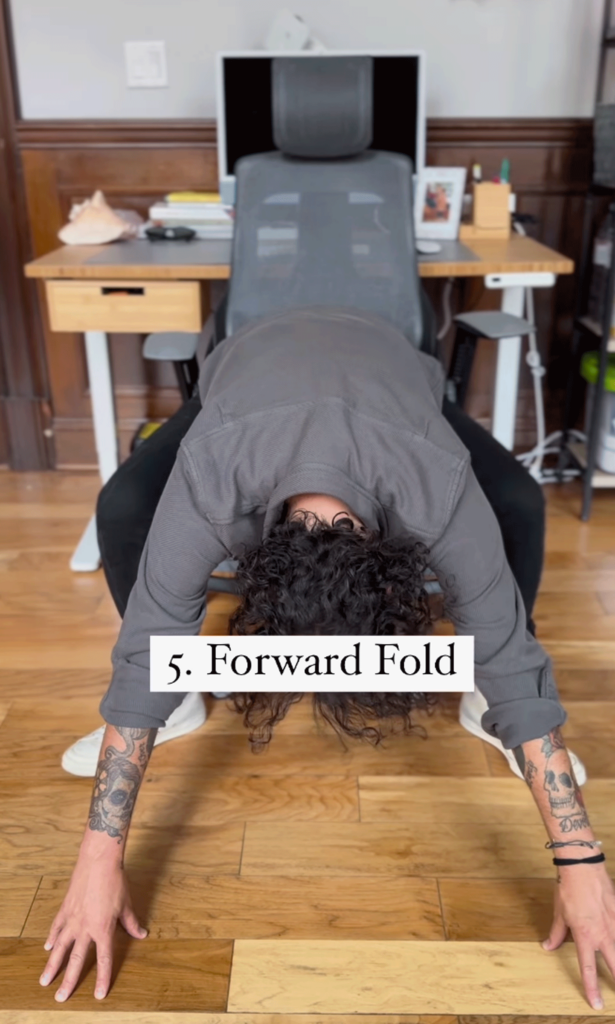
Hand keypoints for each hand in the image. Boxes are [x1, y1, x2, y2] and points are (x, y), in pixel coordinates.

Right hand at [39, 852, 146, 1001]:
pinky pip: (57, 927)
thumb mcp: (126, 905)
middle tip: (61, 998)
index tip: (98, 995)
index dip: (102, 978)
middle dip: (69, 980)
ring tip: (45, 981)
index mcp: (103, 929)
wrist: (99, 861)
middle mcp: (86, 928)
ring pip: (61, 947)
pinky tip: (48, 948)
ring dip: (53, 965)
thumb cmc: (116, 881)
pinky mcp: (65, 908)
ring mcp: (73, 918)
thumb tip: (141, 934)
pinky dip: (52, 938)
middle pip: (76, 959)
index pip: (103, 959)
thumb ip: (131, 923)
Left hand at [543, 863, 614, 1009]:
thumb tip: (548, 946)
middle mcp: (603, 934)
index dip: (592, 988)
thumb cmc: (568, 888)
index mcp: (585, 936)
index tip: (597, 1003)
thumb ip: (556, 933)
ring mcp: (614, 923)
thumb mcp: (559, 913)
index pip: (589, 968)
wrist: (582, 866)